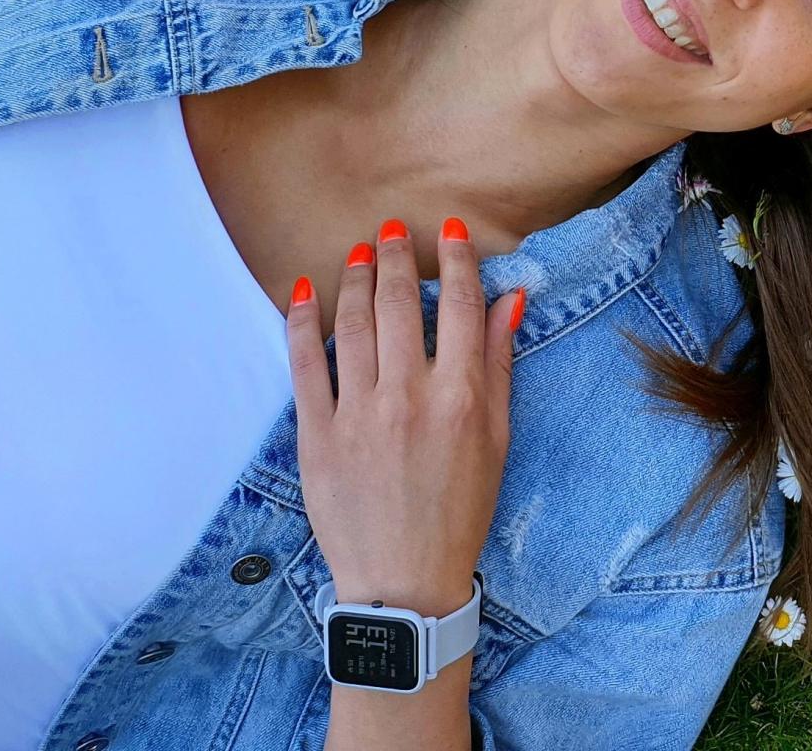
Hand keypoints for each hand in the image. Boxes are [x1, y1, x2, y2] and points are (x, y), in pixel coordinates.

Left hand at [286, 217, 522, 615]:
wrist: (405, 580)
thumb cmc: (460, 506)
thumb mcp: (496, 436)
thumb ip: (498, 363)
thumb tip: (509, 299)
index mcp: (459, 395)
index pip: (459, 304)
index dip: (455, 260)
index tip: (448, 230)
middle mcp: (409, 396)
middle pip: (400, 303)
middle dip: (398, 256)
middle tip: (394, 230)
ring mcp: (359, 414)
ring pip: (353, 323)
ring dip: (356, 278)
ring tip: (359, 254)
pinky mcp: (317, 435)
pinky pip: (305, 364)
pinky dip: (302, 322)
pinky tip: (304, 292)